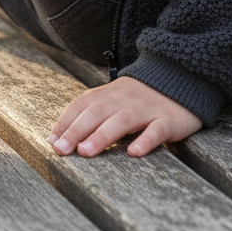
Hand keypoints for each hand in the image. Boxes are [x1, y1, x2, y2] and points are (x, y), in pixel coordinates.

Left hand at [49, 76, 201, 157]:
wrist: (179, 77)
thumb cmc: (139, 98)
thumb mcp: (114, 99)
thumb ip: (92, 112)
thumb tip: (61, 136)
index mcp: (109, 93)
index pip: (82, 104)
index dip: (66, 122)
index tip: (52, 141)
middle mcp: (124, 99)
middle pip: (97, 112)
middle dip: (76, 131)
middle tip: (62, 150)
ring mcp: (146, 109)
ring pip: (122, 120)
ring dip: (102, 136)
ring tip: (86, 152)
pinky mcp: (168, 120)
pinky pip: (157, 130)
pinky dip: (145, 140)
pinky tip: (134, 153)